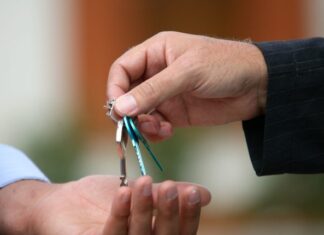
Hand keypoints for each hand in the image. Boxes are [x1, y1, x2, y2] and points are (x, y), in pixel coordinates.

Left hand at [0, 175, 210, 234]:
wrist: (67, 201)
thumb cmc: (105, 198)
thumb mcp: (144, 192)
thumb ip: (170, 195)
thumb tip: (206, 194)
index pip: (179, 233)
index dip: (188, 215)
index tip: (193, 191)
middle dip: (168, 213)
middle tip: (171, 186)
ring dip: (143, 210)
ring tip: (144, 182)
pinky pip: (110, 234)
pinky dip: (119, 213)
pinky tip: (124, 192)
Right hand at [107, 31, 266, 140]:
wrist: (258, 86)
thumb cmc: (226, 66)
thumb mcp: (188, 73)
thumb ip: (154, 90)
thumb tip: (120, 108)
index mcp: (155, 52)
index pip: (121, 69)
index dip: (115, 89)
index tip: (117, 110)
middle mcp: (156, 73)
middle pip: (126, 94)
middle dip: (127, 112)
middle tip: (133, 128)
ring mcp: (166, 94)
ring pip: (139, 112)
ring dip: (142, 125)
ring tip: (157, 129)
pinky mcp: (176, 113)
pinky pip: (155, 125)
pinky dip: (155, 132)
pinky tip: (167, 132)